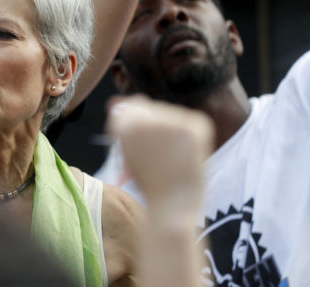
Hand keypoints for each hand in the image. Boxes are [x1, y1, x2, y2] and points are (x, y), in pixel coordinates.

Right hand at [108, 96, 212, 214]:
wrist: (172, 206)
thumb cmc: (147, 184)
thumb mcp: (127, 152)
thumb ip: (121, 123)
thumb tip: (116, 102)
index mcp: (123, 124)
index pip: (123, 108)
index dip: (128, 128)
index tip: (135, 147)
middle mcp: (145, 117)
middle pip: (144, 106)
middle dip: (148, 124)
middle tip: (153, 153)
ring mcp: (172, 119)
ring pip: (167, 111)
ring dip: (168, 127)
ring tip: (168, 157)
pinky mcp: (194, 124)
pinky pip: (189, 118)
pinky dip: (188, 132)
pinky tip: (184, 152)